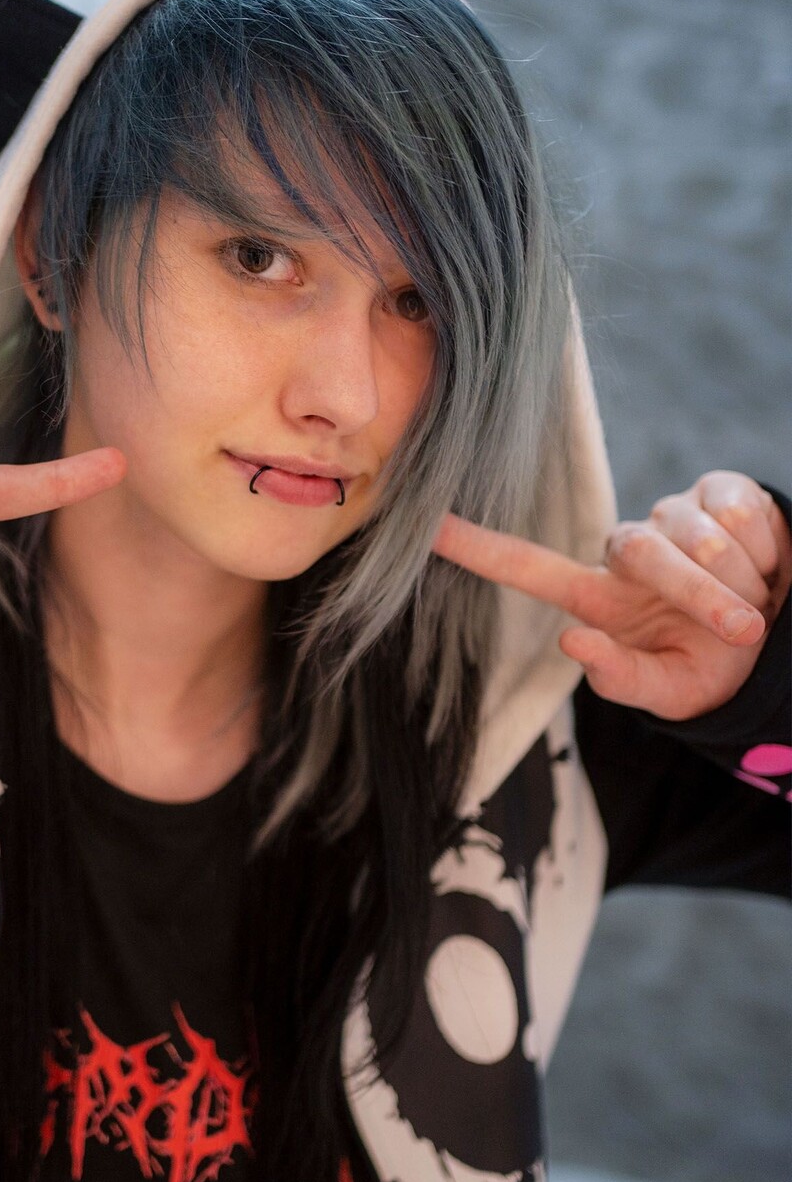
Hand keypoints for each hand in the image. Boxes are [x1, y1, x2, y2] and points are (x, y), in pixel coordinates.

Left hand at [430, 471, 791, 720]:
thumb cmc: (708, 667)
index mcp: (597, 596)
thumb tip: (572, 644)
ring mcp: (668, 513)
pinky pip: (733, 506)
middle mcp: (624, 549)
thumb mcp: (667, 692)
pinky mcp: (717, 490)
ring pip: (694, 529)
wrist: (779, 642)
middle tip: (741, 629)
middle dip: (700, 593)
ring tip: (753, 603)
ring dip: (737, 576)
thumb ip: (620, 679)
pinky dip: (761, 547)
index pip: (524, 564)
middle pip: (641, 549)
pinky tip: (766, 568)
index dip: (476, 546)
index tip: (425, 524)